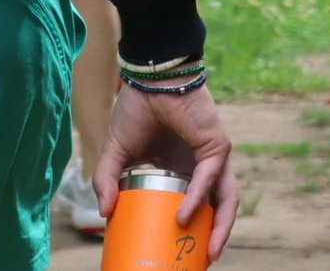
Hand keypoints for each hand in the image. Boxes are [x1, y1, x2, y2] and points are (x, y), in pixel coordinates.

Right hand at [96, 83, 240, 261]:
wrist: (149, 76)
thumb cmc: (137, 108)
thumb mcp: (116, 152)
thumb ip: (106, 180)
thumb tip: (103, 213)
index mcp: (184, 170)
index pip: (199, 206)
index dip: (196, 230)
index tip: (183, 254)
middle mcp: (202, 166)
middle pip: (219, 209)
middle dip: (215, 237)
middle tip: (202, 262)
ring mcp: (212, 156)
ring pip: (226, 198)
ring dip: (220, 227)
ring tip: (207, 254)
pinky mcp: (217, 144)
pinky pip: (210, 177)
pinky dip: (198, 198)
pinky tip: (183, 215)